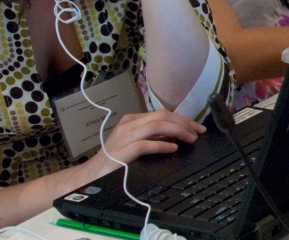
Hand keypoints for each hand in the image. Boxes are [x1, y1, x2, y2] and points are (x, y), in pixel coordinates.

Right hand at [87, 110, 205, 174]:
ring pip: (156, 126)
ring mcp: (123, 137)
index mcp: (132, 120)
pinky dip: (162, 145)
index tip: (198, 128)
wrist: (90, 175)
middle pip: (162, 116)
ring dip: (177, 131)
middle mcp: (128, 125)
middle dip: (184, 124)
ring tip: (190, 139)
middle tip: (198, 133)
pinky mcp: (121, 152)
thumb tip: (180, 134)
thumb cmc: (116, 159)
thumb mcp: (137, 143)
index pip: (163, 114)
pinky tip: (173, 148)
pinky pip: (145, 144)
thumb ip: (155, 136)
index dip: (184, 119)